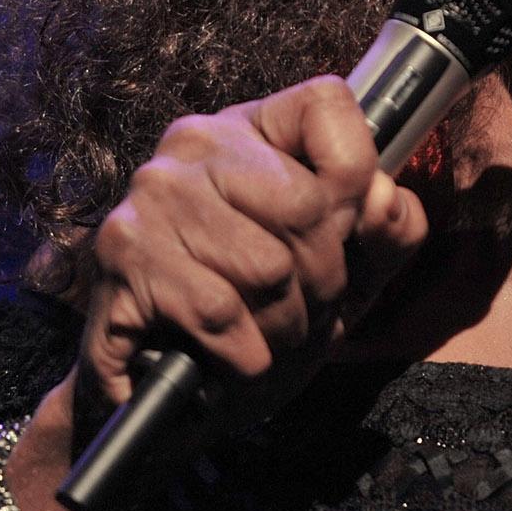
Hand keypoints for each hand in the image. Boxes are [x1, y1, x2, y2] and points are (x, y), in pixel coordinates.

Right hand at [6, 76, 426, 510]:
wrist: (176, 406)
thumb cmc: (272, 316)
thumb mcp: (354, 267)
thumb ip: (391, 227)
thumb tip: (383, 201)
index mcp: (253, 128)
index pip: (328, 104)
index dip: (356, 177)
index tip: (344, 229)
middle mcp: (194, 144)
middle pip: (307, 205)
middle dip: (325, 279)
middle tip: (306, 306)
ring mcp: (151, 197)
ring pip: (267, 268)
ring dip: (284, 324)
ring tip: (269, 331)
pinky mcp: (120, 258)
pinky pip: (221, 313)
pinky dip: (244, 354)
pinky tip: (233, 354)